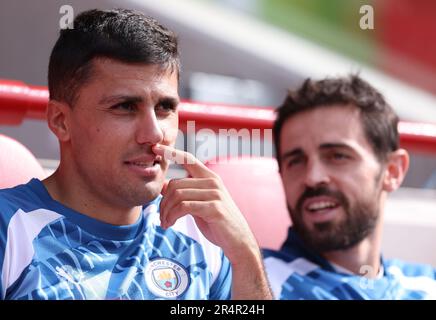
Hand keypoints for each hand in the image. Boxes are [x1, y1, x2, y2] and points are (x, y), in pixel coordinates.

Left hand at [152, 143, 258, 262]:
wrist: (238, 241)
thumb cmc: (216, 223)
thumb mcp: (198, 205)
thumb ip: (184, 193)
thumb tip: (163, 185)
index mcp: (210, 178)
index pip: (188, 159)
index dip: (171, 152)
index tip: (156, 147)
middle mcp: (213, 182)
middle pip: (175, 184)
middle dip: (163, 202)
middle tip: (161, 217)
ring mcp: (215, 194)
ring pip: (177, 195)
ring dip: (166, 212)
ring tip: (165, 223)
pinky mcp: (214, 208)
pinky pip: (184, 207)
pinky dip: (172, 216)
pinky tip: (170, 224)